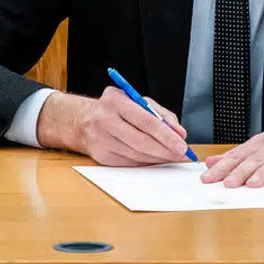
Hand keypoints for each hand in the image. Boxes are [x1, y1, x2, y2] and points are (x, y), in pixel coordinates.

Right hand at [38, 87, 191, 165]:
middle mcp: (106, 120)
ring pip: (137, 155)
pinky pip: (130, 163)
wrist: (81, 121)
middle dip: (165, 150)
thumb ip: (159, 113)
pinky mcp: (102, 157)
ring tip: (172, 157)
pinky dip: (146, 163)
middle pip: (142, 141)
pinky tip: (155, 159)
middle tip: (181, 154)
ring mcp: (102, 140)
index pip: (146, 121)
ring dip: (158, 158)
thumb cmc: (114, 108)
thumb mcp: (135, 100)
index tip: (182, 144)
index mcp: (116, 101)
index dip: (167, 136)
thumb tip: (179, 132)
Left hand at [200, 110, 263, 187]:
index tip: (207, 178)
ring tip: (252, 184)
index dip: (222, 167)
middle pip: (254, 160)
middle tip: (225, 184)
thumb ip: (238, 155)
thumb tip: (212, 162)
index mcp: (261, 144)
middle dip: (239, 172)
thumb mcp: (262, 144)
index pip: (237, 156)